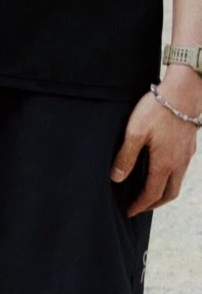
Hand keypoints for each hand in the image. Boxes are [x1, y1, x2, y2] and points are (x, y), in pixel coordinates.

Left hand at [112, 71, 201, 216]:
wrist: (183, 93)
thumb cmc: (156, 111)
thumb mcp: (134, 132)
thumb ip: (126, 156)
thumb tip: (116, 178)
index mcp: (165, 164)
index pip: (152, 193)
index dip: (140, 205)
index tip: (129, 211)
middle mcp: (179, 164)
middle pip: (169, 194)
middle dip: (153, 204)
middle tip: (138, 207)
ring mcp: (186, 156)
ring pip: (177, 183)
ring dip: (162, 192)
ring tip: (147, 192)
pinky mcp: (188, 147)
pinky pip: (180, 170)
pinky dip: (169, 178)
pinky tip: (159, 170)